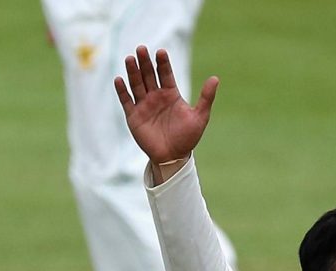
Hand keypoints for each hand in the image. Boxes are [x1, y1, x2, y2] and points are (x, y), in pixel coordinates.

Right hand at [114, 45, 218, 164]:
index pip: (165, 74)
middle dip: (145, 63)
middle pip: (149, 75)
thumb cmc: (187, 138)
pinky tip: (119, 79)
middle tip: (142, 48)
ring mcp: (144, 105)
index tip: (161, 52)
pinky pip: (126, 101)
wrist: (173, 157)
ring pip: (136, 84)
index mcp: (171, 94)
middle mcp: (156, 97)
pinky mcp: (133, 116)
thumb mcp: (200, 117)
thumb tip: (215, 78)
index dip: (163, 63)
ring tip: (130, 58)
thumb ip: (206, 98)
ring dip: (133, 72)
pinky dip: (122, 91)